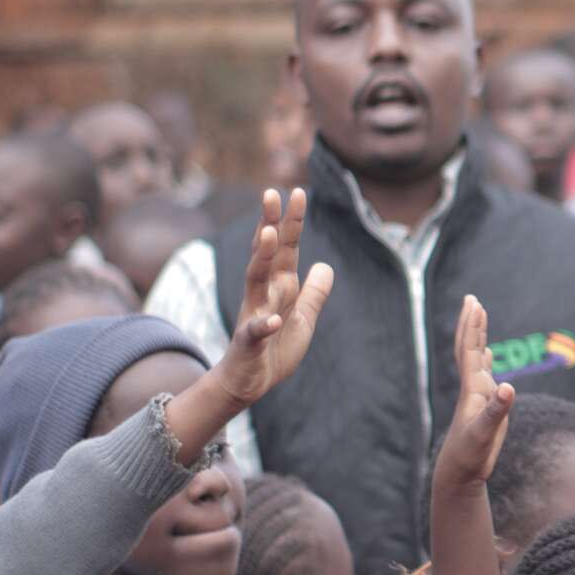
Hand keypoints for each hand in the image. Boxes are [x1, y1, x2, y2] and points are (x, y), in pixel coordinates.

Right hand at [209, 189, 334, 411]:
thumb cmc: (274, 348)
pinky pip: (255, 331)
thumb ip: (314, 293)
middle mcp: (263, 293)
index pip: (286, 248)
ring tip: (271, 234)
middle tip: (272, 193)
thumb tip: (326, 265)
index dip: (292, 222)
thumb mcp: (303, 318)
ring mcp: (254, 314)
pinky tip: (274, 319)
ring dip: (262, 257)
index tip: (297, 191)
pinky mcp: (248, 342)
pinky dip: (264, 324)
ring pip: (255, 280)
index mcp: (280, 286)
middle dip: (270, 224)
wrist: (249, 383)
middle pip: (267, 253)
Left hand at [433, 295, 515, 494]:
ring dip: (477, 336)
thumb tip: (509, 387)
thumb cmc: (469, 455)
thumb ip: (497, 411)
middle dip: (470, 323)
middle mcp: (473, 387)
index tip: (475, 303)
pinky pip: (483, 374)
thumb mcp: (484, 434)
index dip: (473, 327)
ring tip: (478, 316)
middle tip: (471, 298)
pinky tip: (486, 353)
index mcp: (473, 389)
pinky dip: (485, 358)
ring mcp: (478, 395)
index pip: (471, 350)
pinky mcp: (484, 405)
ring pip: (475, 358)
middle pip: (469, 347)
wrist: (458, 473)